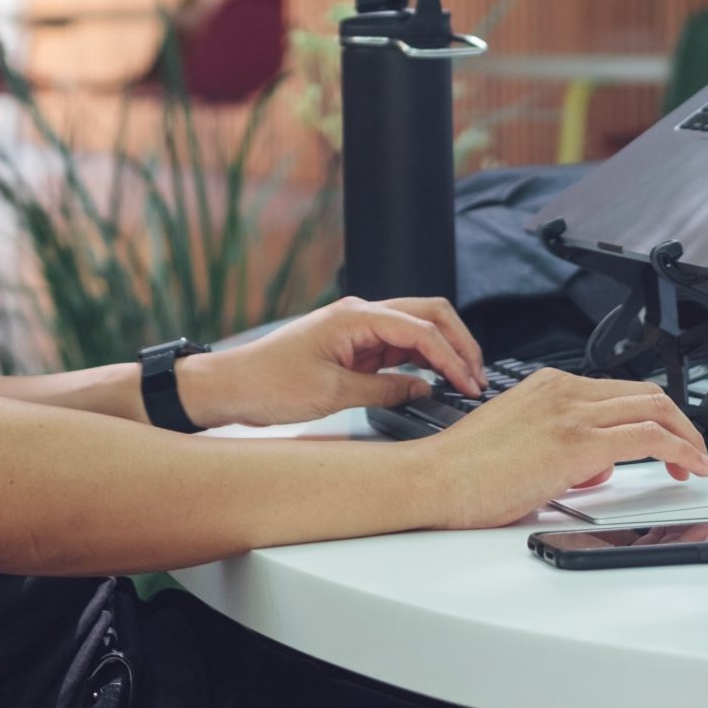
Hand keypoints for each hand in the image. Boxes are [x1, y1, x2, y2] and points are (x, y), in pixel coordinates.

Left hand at [182, 295, 483, 427]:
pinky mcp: (352, 345)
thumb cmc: (269, 384)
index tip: (468, 384)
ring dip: (442, 350)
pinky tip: (432, 380)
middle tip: (477, 376)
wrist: (230, 386)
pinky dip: (420, 359)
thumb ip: (384, 389)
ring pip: (415, 328)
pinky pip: (397, 345)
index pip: (420, 329)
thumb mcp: (332, 393)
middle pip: (427, 315)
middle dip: (458, 342)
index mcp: (355, 316)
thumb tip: (422, 388)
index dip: (451, 357)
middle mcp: (359, 314)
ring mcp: (356, 328)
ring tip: (463, 380)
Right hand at [424, 368, 707, 528]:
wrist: (435, 478)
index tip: (666, 438)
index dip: (652, 414)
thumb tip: (593, 466)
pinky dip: (680, 449)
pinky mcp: (577, 442)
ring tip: (696, 462)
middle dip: (678, 421)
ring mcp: (571, 413)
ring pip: (654, 408)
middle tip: (690, 451)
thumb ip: (560, 447)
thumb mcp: (521, 444)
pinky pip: (647, 436)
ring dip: (686, 436)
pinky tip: (689, 466)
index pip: (618, 391)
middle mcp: (562, 390)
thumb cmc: (464, 470)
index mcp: (547, 386)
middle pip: (645, 392)